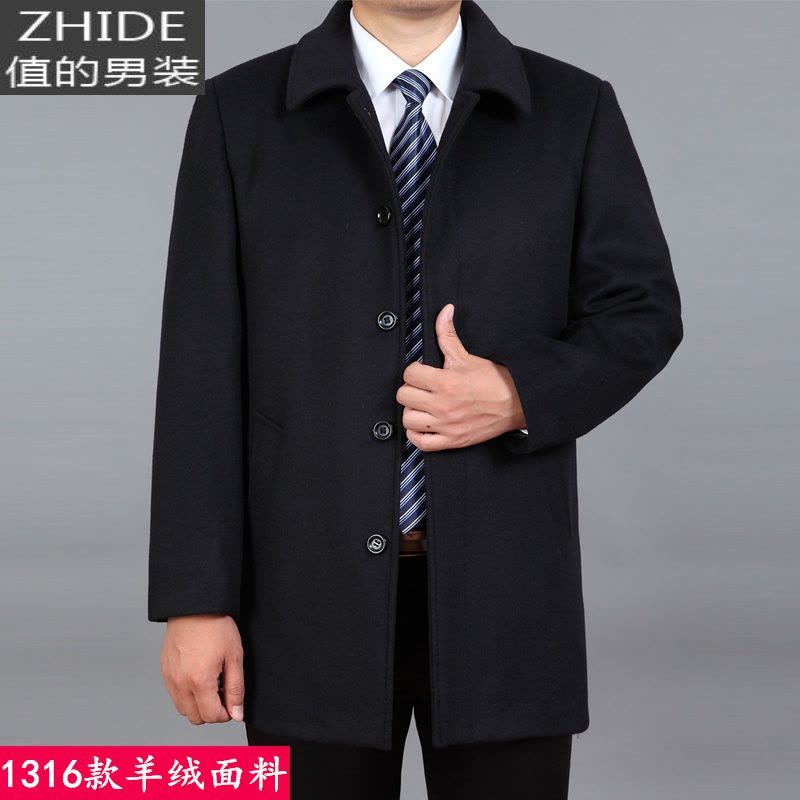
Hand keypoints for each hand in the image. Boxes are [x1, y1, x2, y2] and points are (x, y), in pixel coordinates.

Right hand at [160, 614, 244, 724]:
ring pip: (183, 709)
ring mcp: (169, 678)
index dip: (226, 714)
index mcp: (200, 681)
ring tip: (211, 683)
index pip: (212, 716)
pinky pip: (174, 694)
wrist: (195, 606)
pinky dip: (186, 693)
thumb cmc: (217, 627)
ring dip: (198, 704)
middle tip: (222, 691)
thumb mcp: (234, 656)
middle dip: (212, 711)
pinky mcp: (164, 671)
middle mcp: (180, 683)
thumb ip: (235, 689)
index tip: (232, 702)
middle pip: (196, 717)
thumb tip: (236, 715)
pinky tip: (198, 675)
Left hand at [395, 303, 525, 450]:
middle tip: (422, 388)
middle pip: (404, 396)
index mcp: (445, 382)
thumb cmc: (492, 380)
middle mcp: (443, 405)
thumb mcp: (467, 356)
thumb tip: (444, 311)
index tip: (423, 372)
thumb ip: (448, 335)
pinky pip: (420, 443)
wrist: (516, 403)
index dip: (414, 370)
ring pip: (408, 419)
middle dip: (411, 389)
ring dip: (413, 411)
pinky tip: (424, 425)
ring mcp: (446, 425)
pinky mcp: (452, 441)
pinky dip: (417, 435)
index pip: (409, 374)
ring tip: (423, 406)